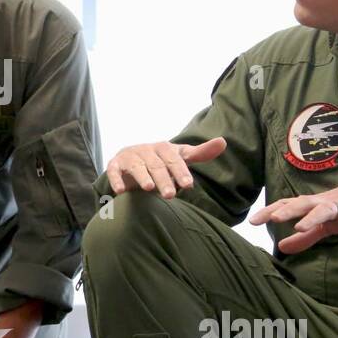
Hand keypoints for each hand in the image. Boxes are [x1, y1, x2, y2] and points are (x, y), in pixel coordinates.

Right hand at [104, 137, 226, 197]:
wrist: (131, 158)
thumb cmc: (160, 160)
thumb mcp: (180, 157)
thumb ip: (200, 153)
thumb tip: (223, 142)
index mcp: (163, 148)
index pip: (174, 159)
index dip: (181, 171)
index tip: (188, 185)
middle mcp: (146, 150)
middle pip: (156, 165)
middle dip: (163, 179)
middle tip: (170, 195)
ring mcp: (130, 157)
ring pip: (137, 166)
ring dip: (142, 176)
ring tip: (148, 188)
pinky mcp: (115, 165)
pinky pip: (114, 171)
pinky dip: (116, 180)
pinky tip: (121, 191)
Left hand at [249, 175, 337, 253]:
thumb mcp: (325, 225)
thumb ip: (304, 237)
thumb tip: (281, 248)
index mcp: (315, 205)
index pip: (288, 205)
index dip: (270, 211)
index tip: (252, 221)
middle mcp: (326, 203)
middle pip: (304, 204)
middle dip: (287, 210)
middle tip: (271, 218)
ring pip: (326, 210)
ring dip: (312, 217)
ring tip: (299, 226)